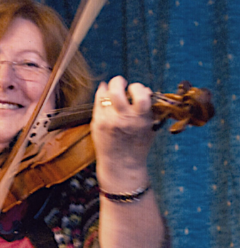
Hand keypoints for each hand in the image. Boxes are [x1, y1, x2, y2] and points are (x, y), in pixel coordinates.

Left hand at [90, 76, 153, 190]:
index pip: (141, 94)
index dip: (138, 88)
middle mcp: (124, 119)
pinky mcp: (98, 124)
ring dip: (109, 88)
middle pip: (117, 90)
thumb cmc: (138, 146)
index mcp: (141, 119)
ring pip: (105, 95)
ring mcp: (108, 121)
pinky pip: (97, 103)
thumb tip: (147, 90)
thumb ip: (150, 110)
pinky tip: (104, 95)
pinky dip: (101, 95)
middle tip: (121, 82)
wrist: (122, 165)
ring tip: (112, 88)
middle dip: (119, 81)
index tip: (137, 89)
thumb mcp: (150, 128)